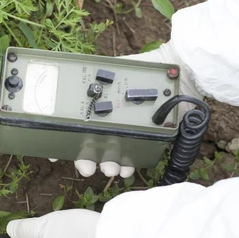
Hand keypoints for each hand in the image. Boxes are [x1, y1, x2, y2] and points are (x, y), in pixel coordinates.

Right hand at [62, 41, 202, 178]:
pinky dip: (129, 164)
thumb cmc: (148, 68)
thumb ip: (95, 72)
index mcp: (98, 107)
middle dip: (86, 160)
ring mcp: (127, 132)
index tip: (56, 155)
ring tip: (110, 169)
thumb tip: (68, 72)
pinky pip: (133, 156)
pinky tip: (127, 169)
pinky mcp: (146, 139)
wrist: (181, 74)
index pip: (75, 127)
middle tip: (87, 167)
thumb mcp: (116, 68)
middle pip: (90, 146)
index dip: (63, 142)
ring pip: (110, 155)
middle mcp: (110, 122)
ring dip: (106, 165)